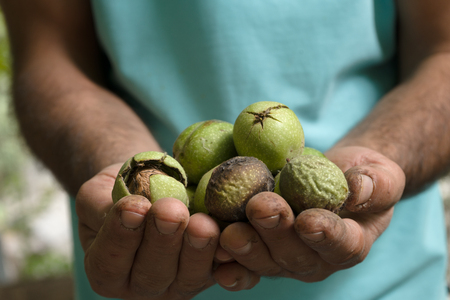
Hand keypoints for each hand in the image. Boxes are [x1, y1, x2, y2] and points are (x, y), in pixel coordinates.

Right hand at [76, 164, 259, 298]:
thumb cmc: (123, 190)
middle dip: (164, 242)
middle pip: (153, 275)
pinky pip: (228, 275)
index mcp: (108, 269)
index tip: (134, 205)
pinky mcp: (212, 274)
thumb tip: (132, 205)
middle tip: (171, 211)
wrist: (154, 186)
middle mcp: (142, 284)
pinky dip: (234, 263)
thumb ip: (102, 203)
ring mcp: (180, 284)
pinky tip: (235, 241)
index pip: (110, 261)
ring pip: (190, 277)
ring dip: (198, 250)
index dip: (122, 235)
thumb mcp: (99, 191)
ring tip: (203, 223)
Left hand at [214, 146, 404, 282]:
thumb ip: (375, 185)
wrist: (335, 179)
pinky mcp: (260, 253)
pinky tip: (213, 254)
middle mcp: (315, 260)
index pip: (341, 244)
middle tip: (260, 208)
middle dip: (275, 232)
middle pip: (294, 254)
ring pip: (264, 261)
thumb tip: (358, 189)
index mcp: (349, 244)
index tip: (309, 220)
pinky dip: (228, 262)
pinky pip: (242, 263)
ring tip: (229, 230)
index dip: (325, 235)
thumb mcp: (379, 175)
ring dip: (245, 246)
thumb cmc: (361, 177)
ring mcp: (284, 260)